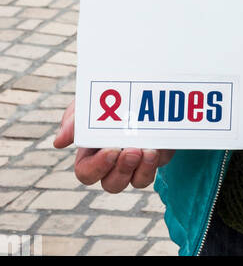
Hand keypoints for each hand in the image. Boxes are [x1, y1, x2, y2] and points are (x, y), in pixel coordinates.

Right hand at [54, 101, 173, 191]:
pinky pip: (160, 164)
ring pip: (138, 181)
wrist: (139, 81)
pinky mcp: (159, 153)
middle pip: (113, 184)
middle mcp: (114, 163)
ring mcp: (137, 160)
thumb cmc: (107, 96)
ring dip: (144, 171)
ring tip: (150, 151)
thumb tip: (58, 142)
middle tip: (132, 151)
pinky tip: (161, 144)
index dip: (97, 168)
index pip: (87, 173)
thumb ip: (74, 120)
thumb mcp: (89, 102)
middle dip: (122, 171)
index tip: (111, 151)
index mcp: (91, 153)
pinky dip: (160, 157)